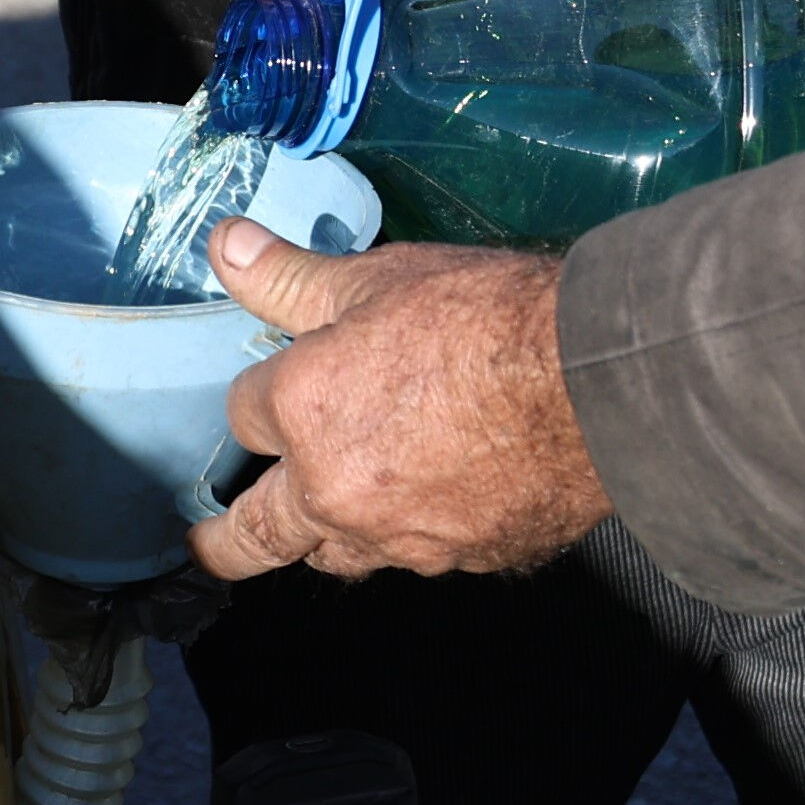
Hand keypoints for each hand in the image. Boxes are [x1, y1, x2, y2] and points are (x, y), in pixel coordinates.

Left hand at [190, 225, 604, 579]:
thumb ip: (290, 276)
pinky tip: (436, 504)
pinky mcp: (465, 559)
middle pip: (255, 534)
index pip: (243, 416)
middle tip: (207, 544)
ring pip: (337, 555)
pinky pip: (419, 556)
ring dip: (324, 538)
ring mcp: (401, 538)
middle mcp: (337, 490)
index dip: (263, 394)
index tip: (283, 381)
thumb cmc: (493, 320)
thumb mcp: (379, 277)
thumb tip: (226, 246)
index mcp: (305, 411)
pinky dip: (415, 534)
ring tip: (323, 524)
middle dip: (223, 541)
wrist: (597, 383)